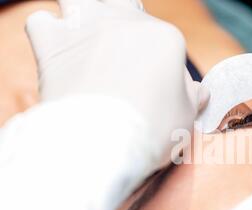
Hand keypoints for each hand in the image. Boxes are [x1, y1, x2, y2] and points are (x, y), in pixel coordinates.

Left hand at [25, 0, 207, 166]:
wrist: (104, 142)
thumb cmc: (151, 130)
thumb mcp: (186, 116)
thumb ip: (192, 97)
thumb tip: (199, 91)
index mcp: (164, 38)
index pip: (163, 41)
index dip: (160, 64)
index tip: (155, 88)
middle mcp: (126, 22)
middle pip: (122, 6)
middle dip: (121, 24)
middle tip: (120, 56)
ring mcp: (87, 27)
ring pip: (79, 1)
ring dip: (82, 17)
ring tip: (87, 42)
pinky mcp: (52, 43)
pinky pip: (41, 21)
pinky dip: (48, 34)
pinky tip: (57, 51)